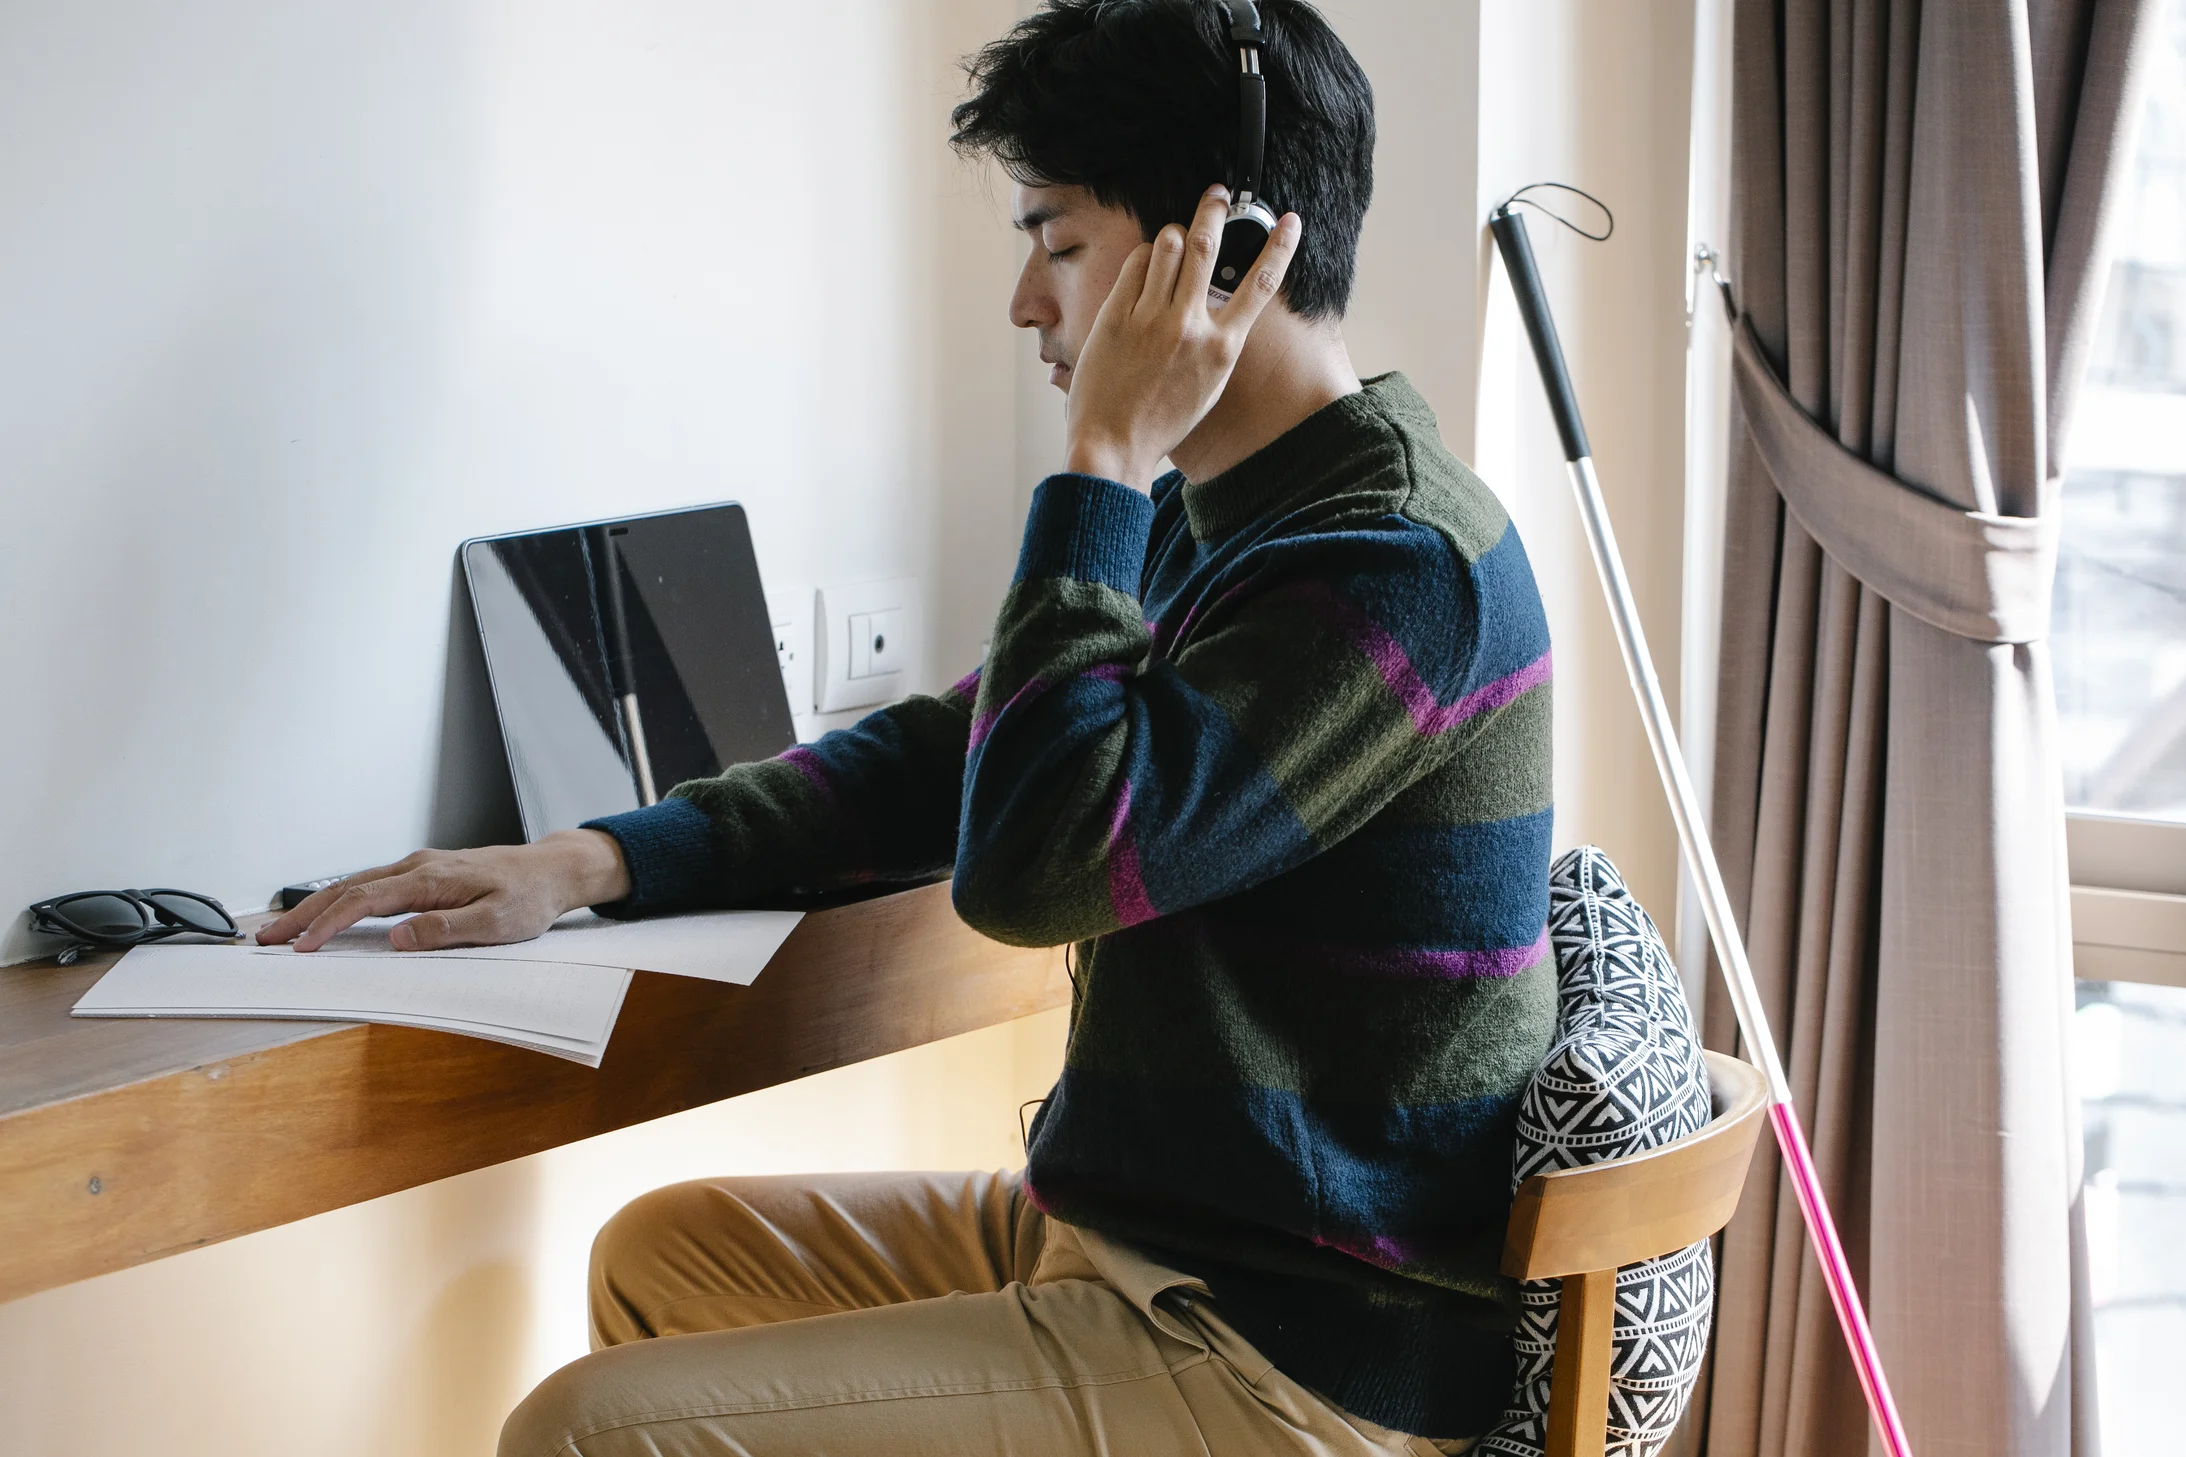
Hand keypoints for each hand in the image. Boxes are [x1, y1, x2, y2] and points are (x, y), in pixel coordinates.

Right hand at [254, 829, 630, 952]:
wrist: (554, 870)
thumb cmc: (530, 897)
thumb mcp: (497, 922)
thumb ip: (447, 930)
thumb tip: (398, 938)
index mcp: (431, 878)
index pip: (366, 901)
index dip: (329, 924)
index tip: (302, 946)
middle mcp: (418, 867)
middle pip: (347, 888)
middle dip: (304, 914)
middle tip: (268, 939)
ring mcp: (420, 869)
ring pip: (356, 885)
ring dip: (317, 907)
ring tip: (285, 930)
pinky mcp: (425, 875)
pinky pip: (373, 887)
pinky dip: (342, 901)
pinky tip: (328, 915)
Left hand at [1063, 185, 1301, 490]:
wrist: (1114, 443)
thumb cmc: (1163, 421)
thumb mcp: (1208, 385)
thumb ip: (1217, 340)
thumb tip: (1218, 300)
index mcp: (1221, 348)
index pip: (1261, 284)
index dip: (1280, 247)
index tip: (1289, 221)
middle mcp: (1190, 326)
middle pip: (1207, 244)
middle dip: (1215, 209)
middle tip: (1217, 194)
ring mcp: (1151, 318)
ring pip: (1168, 244)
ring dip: (1173, 233)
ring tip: (1174, 238)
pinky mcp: (1117, 315)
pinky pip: (1136, 263)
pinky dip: (1144, 257)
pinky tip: (1146, 266)